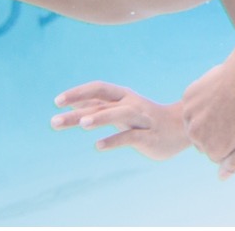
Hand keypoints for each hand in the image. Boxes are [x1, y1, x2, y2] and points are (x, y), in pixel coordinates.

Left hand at [51, 81, 188, 160]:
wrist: (180, 128)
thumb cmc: (144, 119)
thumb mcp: (120, 110)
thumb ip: (97, 107)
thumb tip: (70, 104)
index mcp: (123, 97)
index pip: (98, 89)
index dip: (78, 93)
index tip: (57, 102)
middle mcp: (131, 104)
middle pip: (103, 104)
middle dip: (78, 112)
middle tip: (54, 122)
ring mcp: (140, 120)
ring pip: (120, 114)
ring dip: (101, 117)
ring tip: (83, 124)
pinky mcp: (148, 136)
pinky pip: (130, 136)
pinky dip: (114, 140)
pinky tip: (98, 146)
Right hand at [181, 61, 234, 178]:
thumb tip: (221, 178)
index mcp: (212, 149)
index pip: (218, 154)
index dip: (233, 140)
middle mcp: (196, 136)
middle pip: (205, 141)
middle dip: (218, 131)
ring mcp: (189, 116)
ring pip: (197, 123)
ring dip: (209, 116)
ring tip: (228, 102)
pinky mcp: (188, 98)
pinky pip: (194, 105)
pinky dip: (203, 101)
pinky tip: (218, 92)